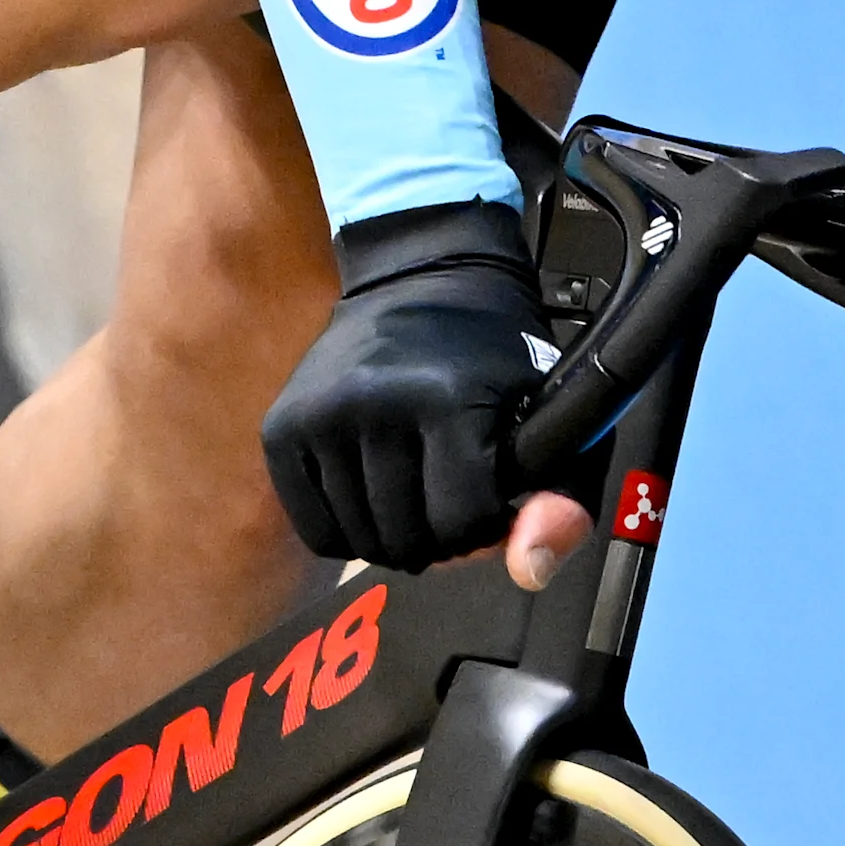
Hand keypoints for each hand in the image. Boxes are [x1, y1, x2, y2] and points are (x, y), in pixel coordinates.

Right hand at [262, 199, 579, 570]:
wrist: (421, 273)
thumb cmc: (495, 353)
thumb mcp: (550, 415)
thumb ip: (562, 498)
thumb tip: (530, 572)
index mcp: (447, 400)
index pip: (462, 524)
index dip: (485, 525)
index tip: (490, 496)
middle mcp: (375, 405)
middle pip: (408, 540)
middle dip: (439, 538)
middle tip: (449, 497)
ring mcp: (321, 416)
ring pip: (361, 542)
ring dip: (394, 537)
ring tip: (413, 494)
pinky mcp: (282, 428)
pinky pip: (315, 531)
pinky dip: (349, 531)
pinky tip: (373, 497)